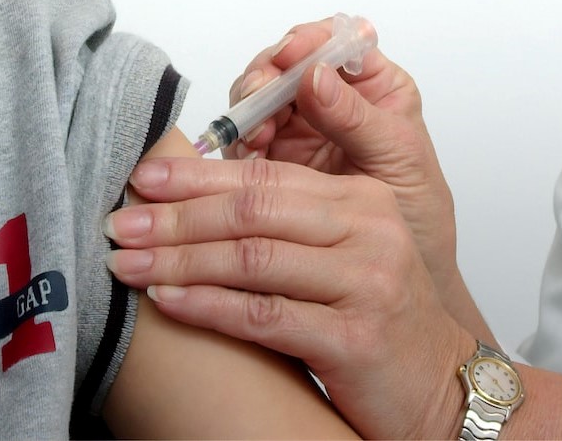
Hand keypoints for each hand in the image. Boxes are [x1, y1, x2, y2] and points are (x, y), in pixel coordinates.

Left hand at [106, 151, 471, 439]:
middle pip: (253, 208)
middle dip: (176, 214)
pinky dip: (207, 305)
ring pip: (253, 258)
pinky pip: (264, 316)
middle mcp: (369, 230)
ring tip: (129, 263)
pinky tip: (167, 300)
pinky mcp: (355, 337)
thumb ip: (289, 223)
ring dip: (179, 259)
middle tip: (121, 222)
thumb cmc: (380, 320)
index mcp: (362, 198)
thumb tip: (193, 202)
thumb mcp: (343, 254)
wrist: (440, 388)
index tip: (143, 177)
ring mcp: (366, 282)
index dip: (198, 174)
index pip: (266, 173)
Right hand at [226, 23, 459, 288]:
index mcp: (373, 86)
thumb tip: (316, 75)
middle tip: (260, 94)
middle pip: (286, 63)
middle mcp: (331, 100)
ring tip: (256, 136)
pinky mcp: (272, 162)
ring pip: (258, 97)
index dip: (310, 40)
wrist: (396, 288)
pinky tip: (248, 157)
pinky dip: (239, 143)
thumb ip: (360, 118)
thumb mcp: (400, 161)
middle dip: (268, 74)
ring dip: (249, 108)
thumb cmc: (417, 216)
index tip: (293, 54)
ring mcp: (298, 129)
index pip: (336, 41)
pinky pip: (244, 139)